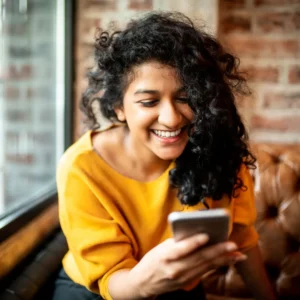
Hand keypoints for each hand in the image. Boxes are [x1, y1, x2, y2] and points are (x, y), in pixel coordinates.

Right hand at [129, 234, 245, 297]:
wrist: (144, 283)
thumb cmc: (153, 260)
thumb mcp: (160, 248)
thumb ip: (177, 242)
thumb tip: (197, 232)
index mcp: (165, 256)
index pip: (180, 249)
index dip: (193, 242)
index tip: (206, 235)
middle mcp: (175, 269)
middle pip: (198, 259)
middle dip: (217, 251)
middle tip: (232, 245)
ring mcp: (183, 278)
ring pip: (206, 266)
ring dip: (223, 260)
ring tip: (237, 254)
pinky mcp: (188, 283)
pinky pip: (205, 272)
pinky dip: (217, 265)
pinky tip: (228, 261)